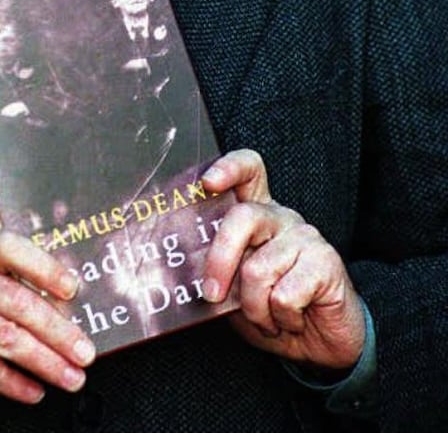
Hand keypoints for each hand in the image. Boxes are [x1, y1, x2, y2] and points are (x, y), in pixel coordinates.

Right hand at [0, 228, 95, 403]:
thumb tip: (56, 302)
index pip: (9, 248)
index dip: (43, 267)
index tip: (73, 289)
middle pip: (15, 301)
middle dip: (57, 331)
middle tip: (85, 351)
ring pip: (4, 336)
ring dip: (43, 361)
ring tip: (70, 376)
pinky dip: (12, 382)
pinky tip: (32, 390)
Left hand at [201, 149, 365, 370]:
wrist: (322, 344)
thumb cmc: (273, 311)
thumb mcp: (235, 292)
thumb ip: (217, 272)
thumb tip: (187, 270)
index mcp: (257, 216)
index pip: (249, 171)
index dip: (228, 169)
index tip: (208, 182)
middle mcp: (281, 218)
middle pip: (243, 217)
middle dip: (220, 260)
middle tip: (212, 295)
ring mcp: (306, 237)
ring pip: (258, 269)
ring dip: (256, 309)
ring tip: (268, 319)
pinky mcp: (326, 262)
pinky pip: (284, 295)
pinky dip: (281, 319)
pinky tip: (293, 320)